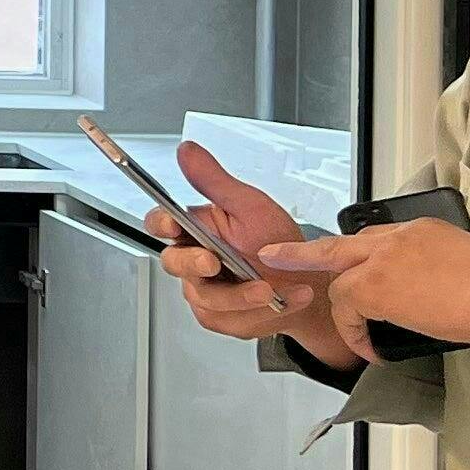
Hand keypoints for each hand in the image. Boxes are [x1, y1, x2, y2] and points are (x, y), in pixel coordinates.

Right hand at [149, 141, 364, 371]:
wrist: (309, 283)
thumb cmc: (279, 243)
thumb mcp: (251, 206)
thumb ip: (215, 181)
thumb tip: (187, 150)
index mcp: (197, 228)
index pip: (160, 222)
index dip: (161, 223)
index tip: (172, 224)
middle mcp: (195, 260)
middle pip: (174, 263)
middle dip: (194, 264)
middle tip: (214, 261)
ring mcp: (204, 291)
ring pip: (204, 297)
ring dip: (241, 295)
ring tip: (271, 288)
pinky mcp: (218, 317)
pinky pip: (225, 319)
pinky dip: (256, 313)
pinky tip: (278, 301)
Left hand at [258, 219, 469, 358]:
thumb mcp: (466, 262)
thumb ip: (434, 266)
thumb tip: (427, 288)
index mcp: (420, 229)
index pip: (376, 240)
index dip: (356, 256)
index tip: (342, 262)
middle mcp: (396, 238)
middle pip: (340, 246)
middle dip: (303, 253)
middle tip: (274, 257)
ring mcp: (381, 260)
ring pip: (341, 282)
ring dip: (345, 313)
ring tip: (357, 337)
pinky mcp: (374, 286)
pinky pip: (348, 310)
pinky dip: (355, 333)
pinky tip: (371, 350)